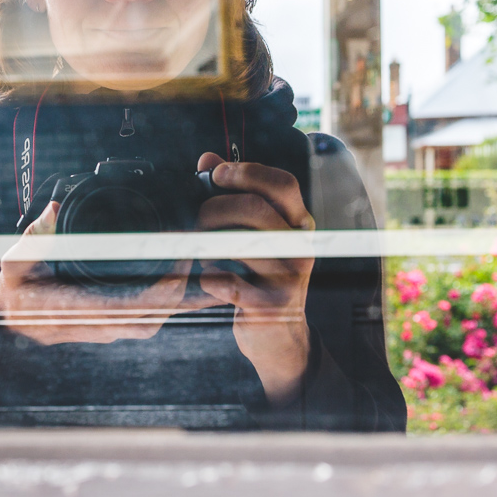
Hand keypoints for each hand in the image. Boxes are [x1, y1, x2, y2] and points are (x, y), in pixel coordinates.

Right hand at [0, 201, 220, 344]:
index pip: (126, 307)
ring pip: (156, 319)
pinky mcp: (117, 326)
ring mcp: (109, 329)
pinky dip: (172, 301)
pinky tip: (186, 279)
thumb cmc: (18, 291)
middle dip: (181, 289)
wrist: (14, 323)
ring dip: (181, 296)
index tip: (179, 267)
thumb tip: (52, 209)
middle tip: (197, 254)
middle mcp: (97, 325)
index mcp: (75, 310)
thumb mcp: (16, 262)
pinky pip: (151, 318)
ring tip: (196, 261)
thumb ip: (35, 236)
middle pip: (152, 316)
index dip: (159, 291)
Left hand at [188, 152, 314, 407]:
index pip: (283, 184)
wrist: (279, 336)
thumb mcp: (257, 235)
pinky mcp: (271, 306)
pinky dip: (209, 277)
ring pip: (240, 244)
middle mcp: (300, 246)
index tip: (217, 174)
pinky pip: (229, 282)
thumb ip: (235, 194)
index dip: (248, 172)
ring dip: (208, 243)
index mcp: (299, 224)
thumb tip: (207, 159)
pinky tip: (206, 277)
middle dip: (216, 206)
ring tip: (198, 249)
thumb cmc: (261, 277)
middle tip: (197, 216)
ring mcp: (289, 277)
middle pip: (258, 209)